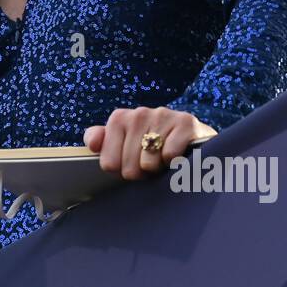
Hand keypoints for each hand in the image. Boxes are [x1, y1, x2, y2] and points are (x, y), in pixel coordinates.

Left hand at [83, 107, 217, 179]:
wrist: (194, 139)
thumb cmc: (153, 146)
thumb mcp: (124, 143)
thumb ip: (102, 142)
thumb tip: (92, 145)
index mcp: (119, 118)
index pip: (108, 163)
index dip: (121, 172)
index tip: (131, 166)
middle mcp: (139, 113)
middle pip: (128, 167)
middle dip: (141, 174)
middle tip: (151, 166)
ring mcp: (162, 115)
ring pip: (148, 163)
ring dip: (158, 169)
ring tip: (164, 160)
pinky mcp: (185, 122)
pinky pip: (169, 155)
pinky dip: (175, 163)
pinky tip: (178, 156)